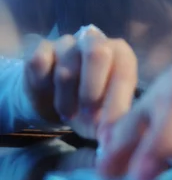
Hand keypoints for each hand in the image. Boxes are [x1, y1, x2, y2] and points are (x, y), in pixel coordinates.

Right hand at [23, 25, 137, 138]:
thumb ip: (114, 122)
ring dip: (65, 100)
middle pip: (97, 53)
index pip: (123, 71)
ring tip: (68, 114)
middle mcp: (95, 41)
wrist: (54, 101)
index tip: (107, 130)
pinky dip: (43, 86)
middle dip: (92, 91)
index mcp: (120, 54)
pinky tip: (48, 95)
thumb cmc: (90, 107)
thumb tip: (112, 138)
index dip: (116, 103)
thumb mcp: (106, 117)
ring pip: (65, 69)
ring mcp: (66, 43)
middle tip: (88, 114)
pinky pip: (39, 63)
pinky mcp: (41, 47)